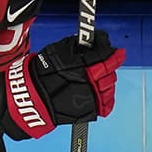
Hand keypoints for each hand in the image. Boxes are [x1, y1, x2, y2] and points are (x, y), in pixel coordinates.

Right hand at [2, 31, 125, 138]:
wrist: (33, 97)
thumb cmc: (42, 73)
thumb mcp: (59, 50)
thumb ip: (78, 45)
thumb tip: (92, 40)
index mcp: (85, 67)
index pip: (107, 57)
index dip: (114, 53)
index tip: (118, 51)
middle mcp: (91, 83)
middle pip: (110, 73)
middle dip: (109, 67)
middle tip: (103, 64)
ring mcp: (92, 98)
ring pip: (110, 88)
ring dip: (107, 81)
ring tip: (98, 78)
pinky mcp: (90, 111)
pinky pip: (107, 104)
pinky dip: (106, 97)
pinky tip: (99, 92)